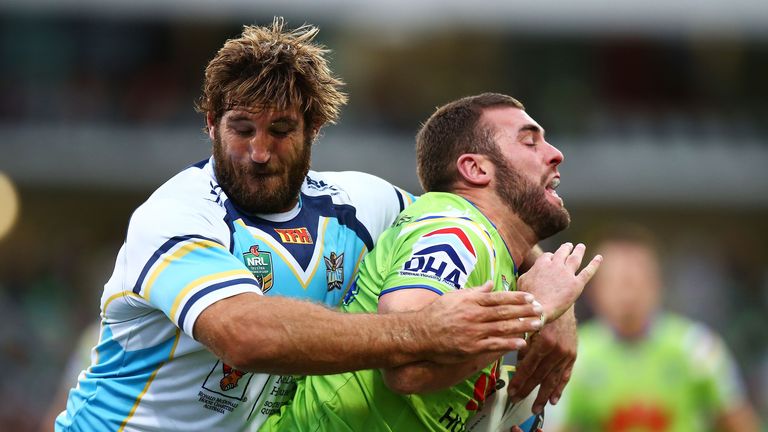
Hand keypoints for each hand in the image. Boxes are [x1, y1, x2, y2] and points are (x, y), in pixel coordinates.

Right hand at [421, 281, 544, 363]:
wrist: (420, 333)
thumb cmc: (436, 313)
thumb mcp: (454, 296)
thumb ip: (474, 291)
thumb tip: (490, 284)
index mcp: (471, 301)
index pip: (499, 298)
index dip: (517, 298)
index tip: (531, 298)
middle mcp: (475, 315)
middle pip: (505, 312)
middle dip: (525, 311)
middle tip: (541, 310)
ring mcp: (474, 331)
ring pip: (503, 327)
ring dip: (522, 326)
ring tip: (538, 324)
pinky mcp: (471, 347)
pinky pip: (494, 345)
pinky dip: (508, 343)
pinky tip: (522, 342)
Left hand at [507, 307, 576, 413]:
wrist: (558, 296)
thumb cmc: (535, 308)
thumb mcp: (524, 325)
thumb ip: (521, 345)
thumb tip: (517, 365)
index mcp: (543, 341)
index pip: (528, 367)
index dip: (519, 381)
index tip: (510, 391)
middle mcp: (556, 349)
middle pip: (539, 375)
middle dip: (527, 390)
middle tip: (516, 400)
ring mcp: (566, 352)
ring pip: (553, 378)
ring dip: (543, 395)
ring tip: (535, 407)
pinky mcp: (572, 353)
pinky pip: (566, 374)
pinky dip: (559, 387)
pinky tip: (553, 399)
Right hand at [517, 243, 600, 322]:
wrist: (538, 309)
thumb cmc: (527, 297)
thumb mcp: (522, 281)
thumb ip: (529, 272)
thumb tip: (531, 270)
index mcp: (542, 264)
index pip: (548, 256)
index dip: (550, 257)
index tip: (551, 259)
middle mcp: (556, 265)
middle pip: (562, 253)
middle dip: (566, 248)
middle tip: (569, 246)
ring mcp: (567, 274)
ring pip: (575, 258)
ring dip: (579, 251)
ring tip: (581, 247)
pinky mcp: (577, 284)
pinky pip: (588, 271)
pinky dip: (594, 264)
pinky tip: (599, 257)